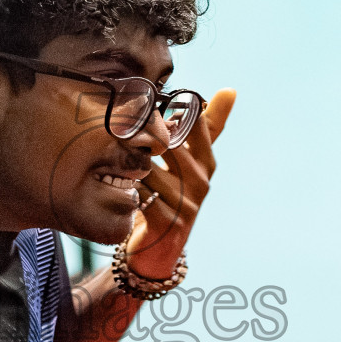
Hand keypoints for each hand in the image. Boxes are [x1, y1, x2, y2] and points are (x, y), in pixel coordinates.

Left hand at [125, 88, 235, 279]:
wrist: (157, 251)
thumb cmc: (169, 197)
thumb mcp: (187, 163)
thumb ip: (203, 128)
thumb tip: (230, 90)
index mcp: (206, 163)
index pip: (197, 125)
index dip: (174, 112)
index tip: (151, 105)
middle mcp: (201, 183)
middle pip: (169, 145)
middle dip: (142, 135)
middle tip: (119, 125)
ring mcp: (187, 205)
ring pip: (150, 169)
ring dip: (127, 162)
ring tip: (109, 154)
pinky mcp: (169, 224)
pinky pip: (143, 195)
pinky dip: (126, 188)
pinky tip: (115, 184)